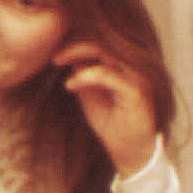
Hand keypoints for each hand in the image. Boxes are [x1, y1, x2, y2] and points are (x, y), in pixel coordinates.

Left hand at [55, 41, 159, 174]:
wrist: (131, 152)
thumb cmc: (113, 123)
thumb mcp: (91, 94)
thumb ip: (83, 73)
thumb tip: (69, 54)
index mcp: (126, 64)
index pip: (102, 40)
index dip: (77, 40)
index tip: (55, 50)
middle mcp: (135, 65)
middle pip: (103, 40)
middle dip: (74, 44)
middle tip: (54, 56)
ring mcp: (138, 76)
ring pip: (105, 51)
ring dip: (77, 53)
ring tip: (58, 62)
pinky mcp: (137, 91)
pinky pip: (107, 74)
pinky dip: (85, 76)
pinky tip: (70, 84)